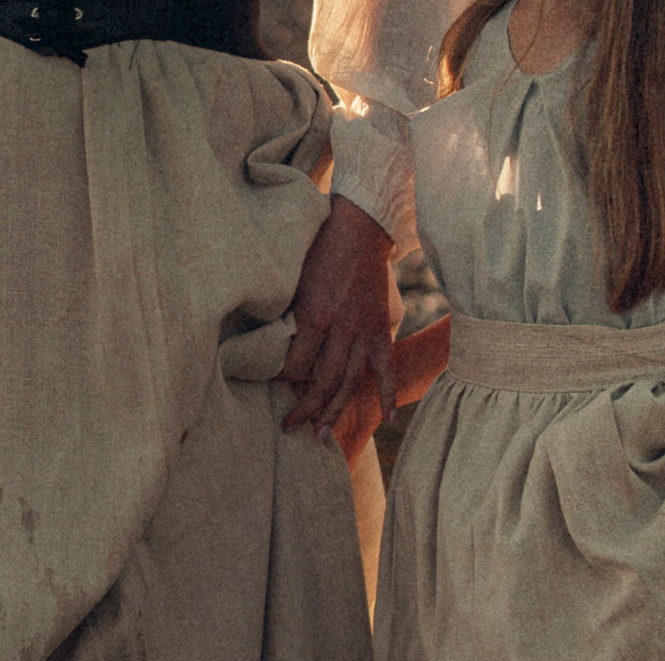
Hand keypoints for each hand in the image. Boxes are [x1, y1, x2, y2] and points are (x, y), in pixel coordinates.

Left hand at [280, 196, 396, 437]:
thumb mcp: (293, 280)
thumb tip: (274, 344)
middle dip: (307, 408)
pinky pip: (386, 366)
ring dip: (337, 410)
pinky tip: (389, 419)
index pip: (298, 365)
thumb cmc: (318, 250)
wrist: (359, 230)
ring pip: (352, 381)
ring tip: (323, 435)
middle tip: (292, 427)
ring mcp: (364, 330)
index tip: (275, 386)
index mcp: (315, 315)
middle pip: (325, 381)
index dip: (285, 380)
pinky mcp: (381, 327)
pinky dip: (389, 393)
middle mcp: (342, 328)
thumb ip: (288, 314)